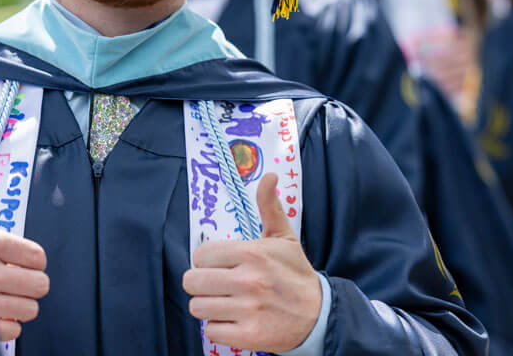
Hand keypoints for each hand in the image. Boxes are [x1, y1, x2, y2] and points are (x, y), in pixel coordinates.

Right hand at [0, 158, 49, 340]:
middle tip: (15, 279)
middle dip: (31, 282)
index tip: (20, 260)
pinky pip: (12, 332)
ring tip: (3, 296)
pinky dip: (6, 325)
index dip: (32, 259)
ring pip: (29, 310)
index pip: (36, 256)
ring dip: (20, 304)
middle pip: (40, 284)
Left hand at [183, 174, 321, 352]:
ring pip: (198, 307)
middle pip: (192, 281)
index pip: (200, 255)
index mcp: (252, 253)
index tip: (221, 266)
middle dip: (202, 284)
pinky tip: (234, 320)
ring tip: (226, 303)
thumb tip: (270, 175)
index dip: (207, 261)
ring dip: (209, 306)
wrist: (319, 314)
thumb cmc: (295, 274)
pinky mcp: (249, 336)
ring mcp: (248, 310)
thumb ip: (269, 206)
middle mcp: (249, 281)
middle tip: (218, 286)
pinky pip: (211, 331)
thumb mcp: (284, 237)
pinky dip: (219, 328)